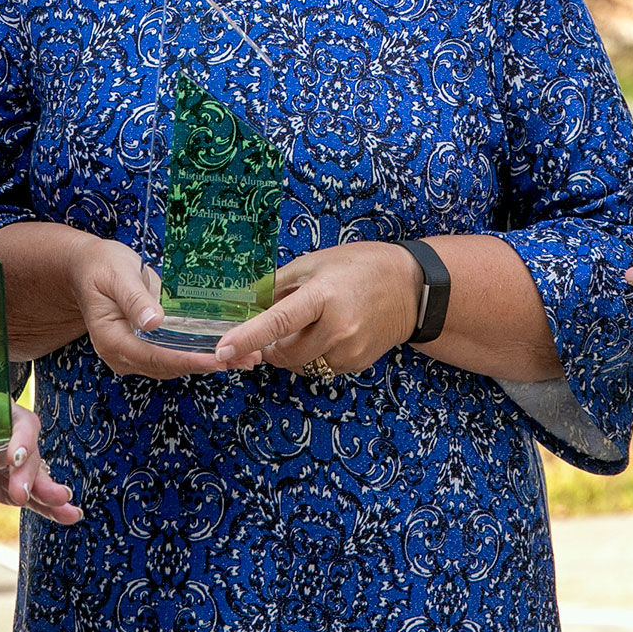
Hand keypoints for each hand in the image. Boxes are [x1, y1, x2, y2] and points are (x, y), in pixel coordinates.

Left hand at [0, 401, 82, 526]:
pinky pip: (37, 496)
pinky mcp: (19, 484)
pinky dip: (51, 508)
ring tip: (65, 506)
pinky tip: (70, 516)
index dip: (20, 439)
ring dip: (50, 492)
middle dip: (29, 474)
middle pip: (30, 452)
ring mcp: (19, 462)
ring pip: (38, 476)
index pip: (19, 423)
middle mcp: (13, 438)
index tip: (14, 458)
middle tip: (21, 495)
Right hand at [71, 234, 236, 379]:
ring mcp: (136, 353)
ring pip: (177, 364)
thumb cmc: (102, 267)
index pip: (156, 358)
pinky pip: (176, 353)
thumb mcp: (117, 276)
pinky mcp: (148, 346)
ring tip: (248, 357)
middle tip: (246, 358)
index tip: (218, 360)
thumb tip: (154, 322)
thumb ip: (135, 299)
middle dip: (209, 364)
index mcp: (112, 341)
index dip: (189, 360)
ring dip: (211, 362)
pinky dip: (202, 352)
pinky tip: (229, 348)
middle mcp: (124, 355)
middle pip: (171, 366)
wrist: (89, 268)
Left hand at [211, 242, 419, 377]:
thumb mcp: (316, 263)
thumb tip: (243, 300)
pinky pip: (318, 368)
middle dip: (270, 344)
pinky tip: (329, 332)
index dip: (247, 337)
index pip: (277, 322)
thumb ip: (277, 284)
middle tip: (280, 322)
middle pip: (282, 353)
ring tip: (311, 322)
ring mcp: (348, 350)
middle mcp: (336, 328)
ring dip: (291, 350)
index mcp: (323, 296)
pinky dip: (313, 354)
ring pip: (298, 364)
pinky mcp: (355, 364)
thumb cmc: (360, 266)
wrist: (410, 288)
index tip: (222, 349)